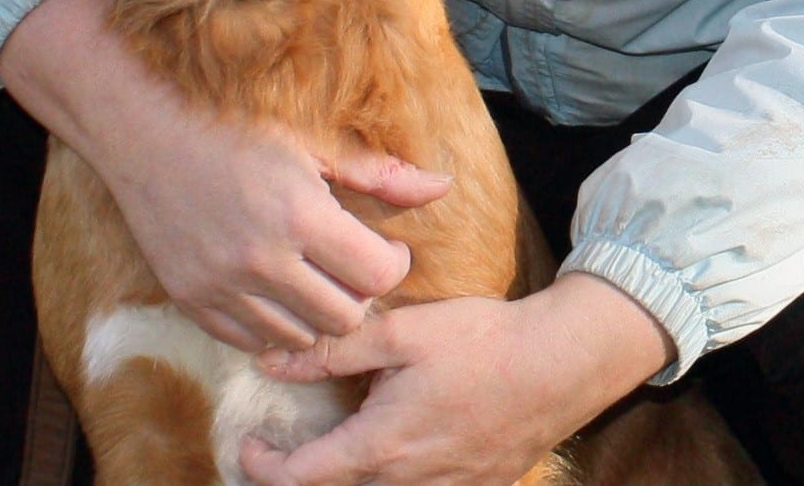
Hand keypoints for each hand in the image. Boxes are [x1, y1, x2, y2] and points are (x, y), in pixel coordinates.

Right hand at [0, 0, 451, 350]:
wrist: (145, 132)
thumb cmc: (235, 127)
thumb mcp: (312, 143)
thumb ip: (380, 173)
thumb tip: (443, 186)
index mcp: (300, 216)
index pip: (378, 277)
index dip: (393, 264)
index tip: (385, 245)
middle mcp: (262, 261)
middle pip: (346, 317)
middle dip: (361, 293)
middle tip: (353, 262)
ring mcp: (223, 288)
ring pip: (302, 336)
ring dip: (318, 311)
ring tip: (315, 274)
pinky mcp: (193, 304)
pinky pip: (253, 341)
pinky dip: (274, 323)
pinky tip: (276, 287)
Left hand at [239, 273, 675, 485]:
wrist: (557, 365)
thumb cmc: (480, 343)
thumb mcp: (402, 333)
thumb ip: (335, 350)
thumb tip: (272, 360)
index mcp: (379, 447)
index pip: (300, 480)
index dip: (263, 467)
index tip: (247, 445)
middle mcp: (404, 484)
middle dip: (302, 472)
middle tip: (285, 439)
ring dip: (347, 473)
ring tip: (338, 435)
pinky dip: (389, 475)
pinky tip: (395, 437)